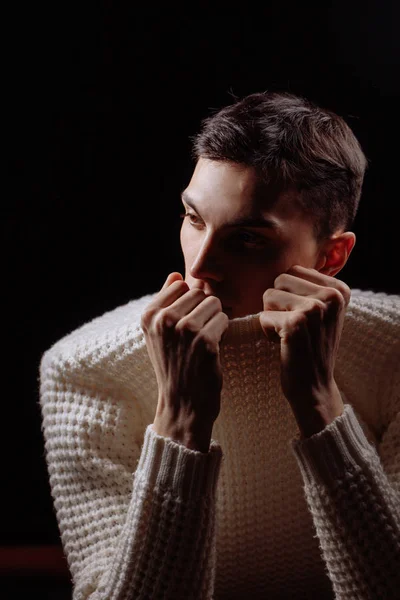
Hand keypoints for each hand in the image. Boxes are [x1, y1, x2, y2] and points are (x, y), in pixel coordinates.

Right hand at [141, 272, 228, 451]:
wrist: (181, 404)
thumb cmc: (173, 366)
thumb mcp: (159, 333)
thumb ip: (166, 301)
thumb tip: (175, 275)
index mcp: (149, 315)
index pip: (180, 285)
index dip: (189, 303)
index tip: (186, 323)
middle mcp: (163, 320)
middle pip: (199, 293)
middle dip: (204, 310)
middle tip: (198, 334)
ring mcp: (184, 330)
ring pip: (214, 303)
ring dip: (215, 320)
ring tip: (205, 341)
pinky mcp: (205, 342)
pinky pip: (224, 320)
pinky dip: (223, 332)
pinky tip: (212, 349)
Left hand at [259, 265, 350, 437]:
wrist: (314, 386)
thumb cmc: (311, 346)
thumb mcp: (322, 311)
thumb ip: (309, 285)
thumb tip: (285, 263)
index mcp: (340, 289)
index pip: (293, 271)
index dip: (289, 295)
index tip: (304, 317)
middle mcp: (331, 296)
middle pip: (279, 279)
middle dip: (277, 303)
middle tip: (294, 327)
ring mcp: (314, 309)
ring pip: (268, 295)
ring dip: (271, 316)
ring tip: (289, 334)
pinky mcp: (295, 324)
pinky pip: (262, 316)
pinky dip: (267, 331)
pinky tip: (284, 345)